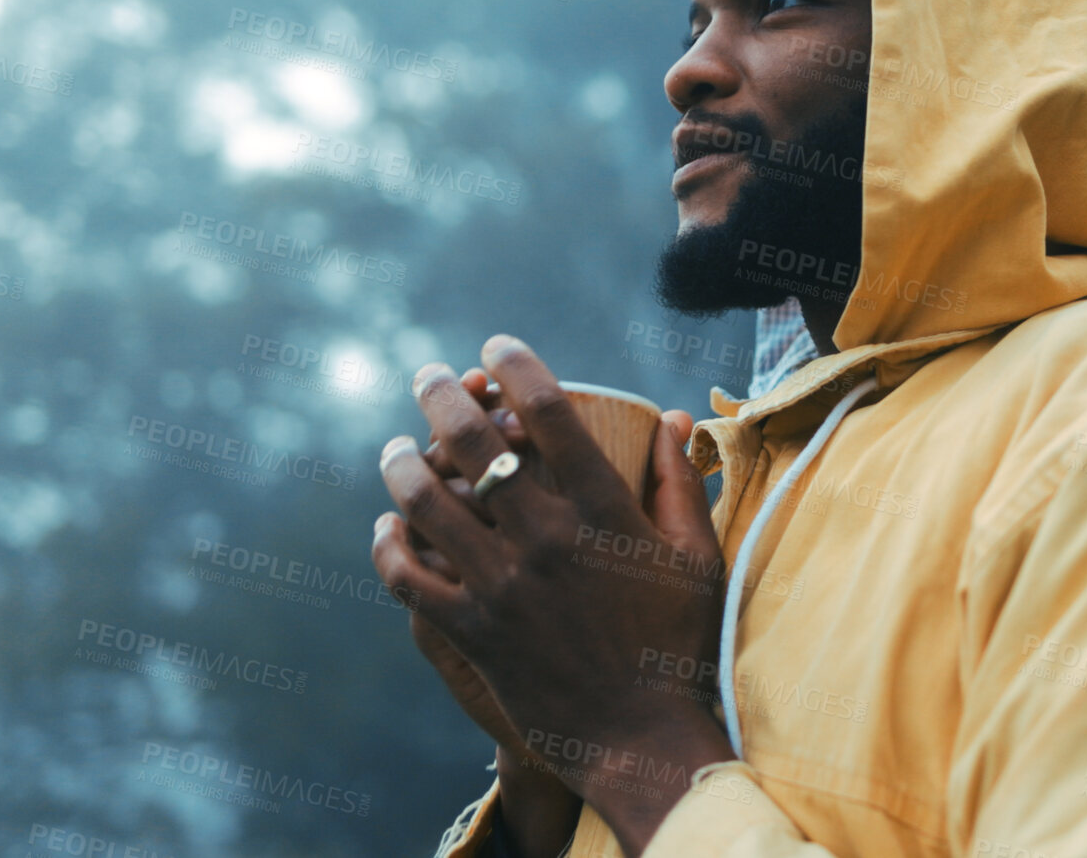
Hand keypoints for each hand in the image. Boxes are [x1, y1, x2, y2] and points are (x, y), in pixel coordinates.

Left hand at [373, 336, 736, 854]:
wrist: (641, 739)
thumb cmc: (677, 645)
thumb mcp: (697, 558)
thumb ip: (680, 482)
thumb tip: (669, 415)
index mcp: (605, 513)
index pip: (551, 413)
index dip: (518, 366)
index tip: (499, 346)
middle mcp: (546, 539)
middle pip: (476, 442)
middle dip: (443, 395)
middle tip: (430, 377)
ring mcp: (503, 586)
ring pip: (427, 502)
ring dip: (403, 463)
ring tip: (398, 447)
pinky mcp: (472, 631)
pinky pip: (408, 577)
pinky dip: (388, 544)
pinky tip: (388, 525)